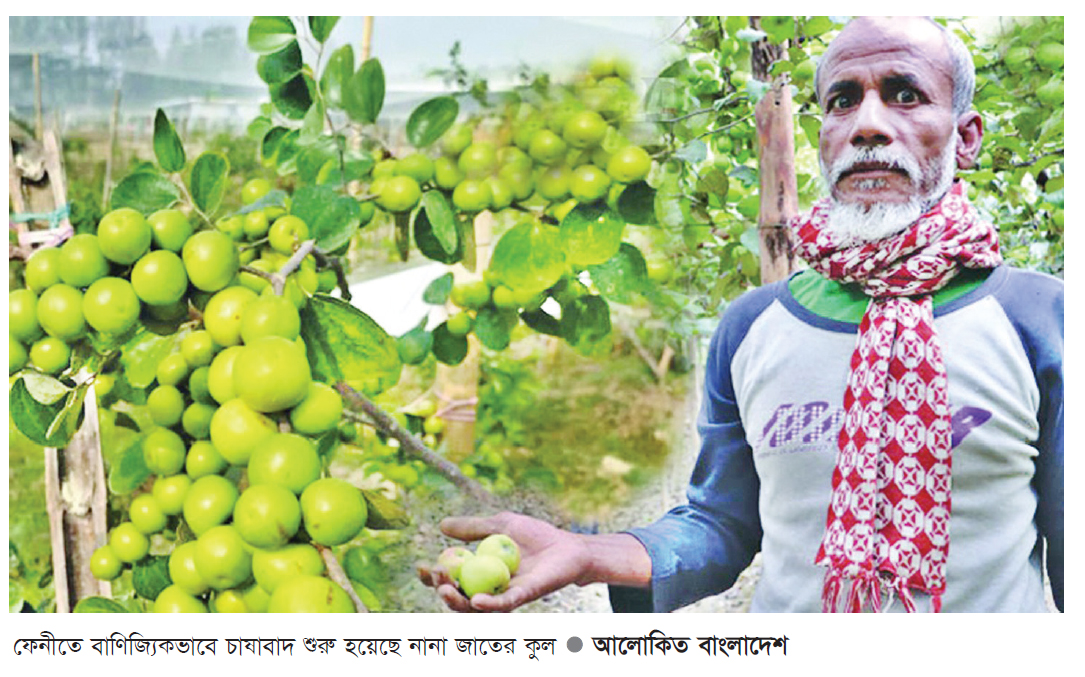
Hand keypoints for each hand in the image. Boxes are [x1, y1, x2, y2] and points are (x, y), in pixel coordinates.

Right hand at [417, 511, 593, 611]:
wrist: (568, 546)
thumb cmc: (537, 537)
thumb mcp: (501, 525)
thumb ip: (474, 527)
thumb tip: (442, 525)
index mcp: (482, 573)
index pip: (453, 579)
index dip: (433, 577)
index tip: (420, 566)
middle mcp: (491, 589)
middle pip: (459, 597)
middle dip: (442, 590)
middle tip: (436, 575)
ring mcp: (506, 595)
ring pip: (476, 607)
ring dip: (457, 601)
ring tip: (446, 588)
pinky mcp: (525, 596)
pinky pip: (503, 605)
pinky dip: (488, 604)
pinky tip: (475, 600)